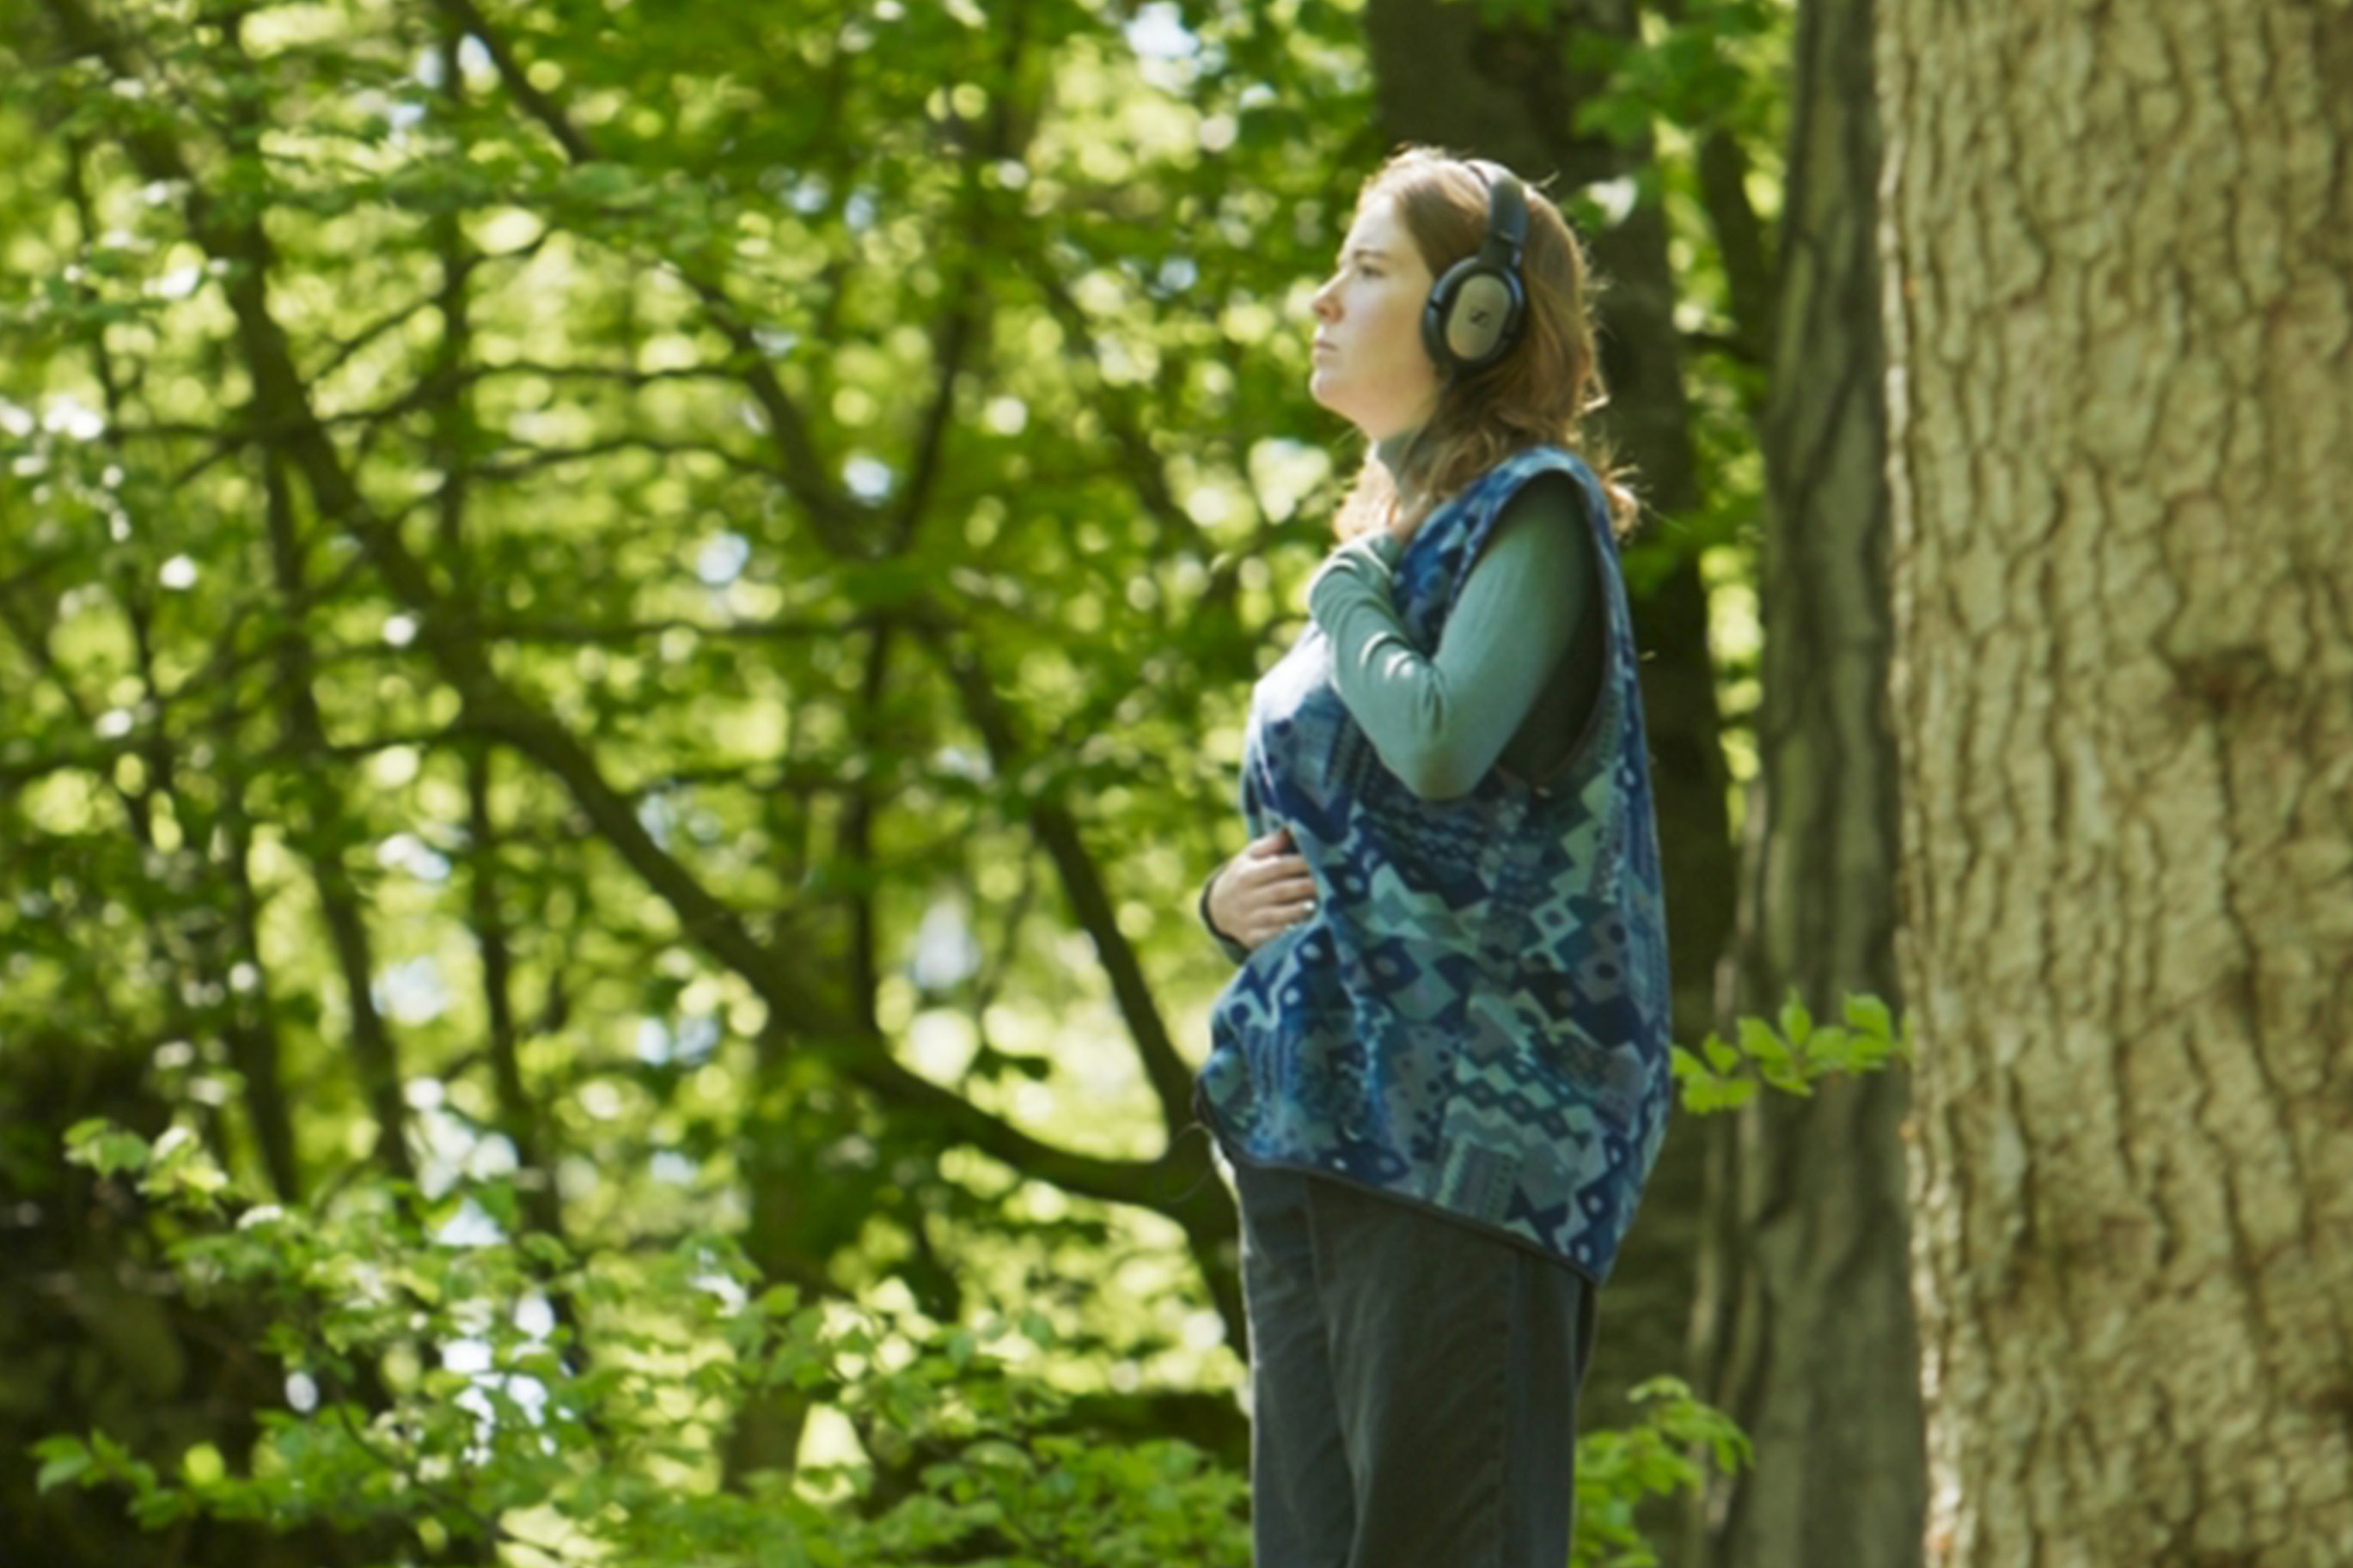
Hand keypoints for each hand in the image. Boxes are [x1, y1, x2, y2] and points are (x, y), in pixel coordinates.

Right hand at [1205, 826, 1318, 949]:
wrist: (1219, 910)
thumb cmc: (1243, 877)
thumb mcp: (1247, 858)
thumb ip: (1268, 845)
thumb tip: (1287, 831)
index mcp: (1247, 875)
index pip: (1277, 867)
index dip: (1300, 863)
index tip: (1321, 860)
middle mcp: (1247, 897)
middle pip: (1281, 891)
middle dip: (1306, 886)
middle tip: (1330, 882)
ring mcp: (1250, 919)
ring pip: (1279, 915)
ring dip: (1300, 910)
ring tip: (1322, 904)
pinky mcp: (1253, 938)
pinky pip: (1274, 937)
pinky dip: (1290, 933)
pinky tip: (1308, 927)